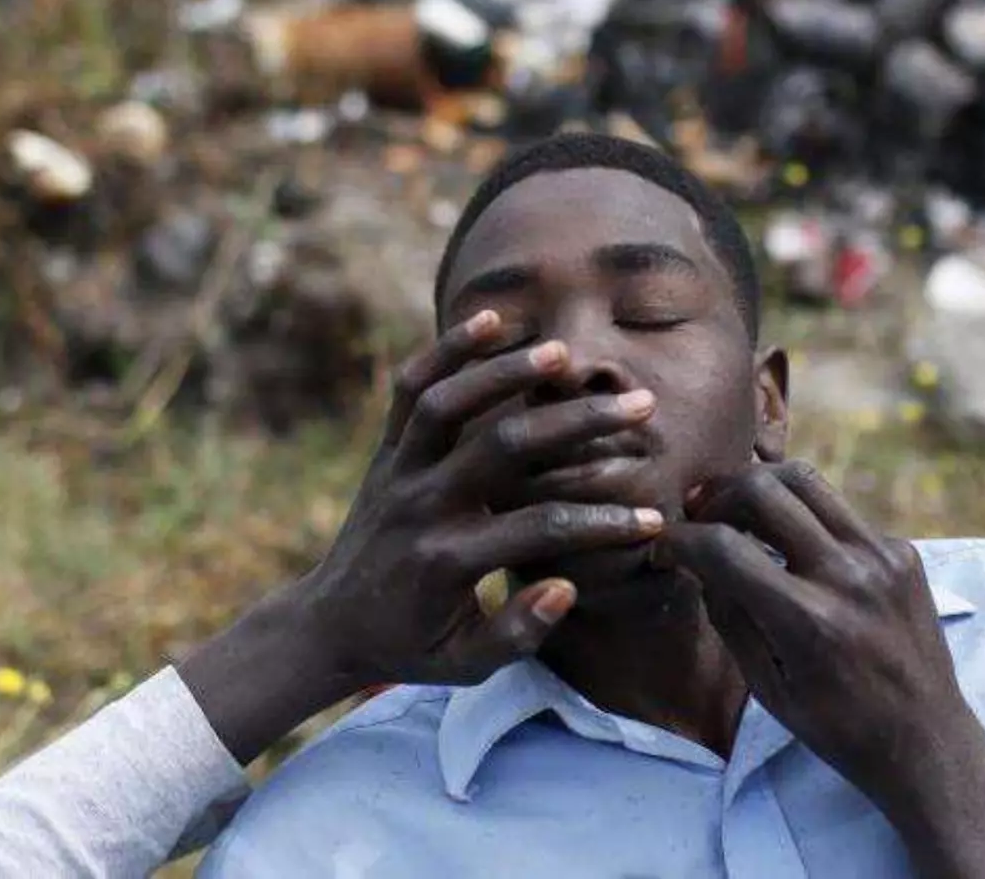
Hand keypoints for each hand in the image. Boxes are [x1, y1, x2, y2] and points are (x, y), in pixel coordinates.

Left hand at [180, 309, 665, 762]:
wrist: (331, 623)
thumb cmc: (411, 646)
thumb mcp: (463, 665)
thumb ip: (517, 633)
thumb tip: (567, 586)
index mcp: (448, 560)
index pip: (540, 529)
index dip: (602, 525)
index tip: (653, 519)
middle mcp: (421, 505)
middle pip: (504, 446)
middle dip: (576, 423)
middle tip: (639, 405)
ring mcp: (399, 470)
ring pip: (448, 402)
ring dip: (504, 371)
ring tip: (563, 353)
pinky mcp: (386, 450)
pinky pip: (409, 389)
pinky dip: (445, 351)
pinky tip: (493, 320)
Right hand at [654, 461, 984, 878]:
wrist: (926, 740)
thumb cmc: (838, 728)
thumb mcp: (767, 687)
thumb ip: (730, 616)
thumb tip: (698, 558)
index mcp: (809, 620)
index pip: (724, 547)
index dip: (681, 539)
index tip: (666, 545)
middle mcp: (848, 575)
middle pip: (764, 488)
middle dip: (717, 494)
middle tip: (699, 515)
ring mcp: (883, 555)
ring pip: (806, 481)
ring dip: (760, 488)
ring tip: (737, 510)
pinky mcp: (902, 551)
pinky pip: (839, 513)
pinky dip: (803, 519)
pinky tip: (793, 547)